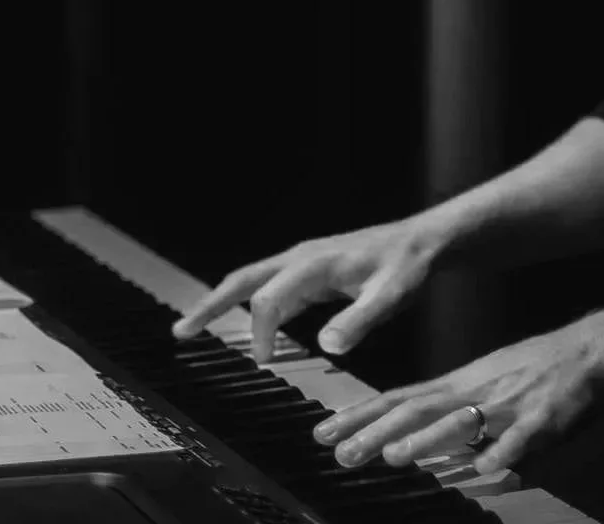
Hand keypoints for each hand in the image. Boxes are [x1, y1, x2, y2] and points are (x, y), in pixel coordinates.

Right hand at [171, 220, 443, 361]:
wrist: (422, 241)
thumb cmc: (406, 266)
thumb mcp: (390, 296)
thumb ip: (359, 321)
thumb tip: (326, 347)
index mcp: (314, 264)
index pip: (268, 300)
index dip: (261, 334)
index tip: (267, 363)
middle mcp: (303, 257)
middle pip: (245, 279)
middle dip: (211, 304)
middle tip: (181, 331)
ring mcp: (306, 260)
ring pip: (255, 280)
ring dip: (224, 301)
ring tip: (196, 326)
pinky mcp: (313, 268)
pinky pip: (273, 285)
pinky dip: (252, 302)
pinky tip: (251, 323)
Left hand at [311, 318, 603, 475]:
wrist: (590, 351)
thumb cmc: (536, 368)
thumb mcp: (485, 378)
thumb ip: (450, 407)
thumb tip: (408, 435)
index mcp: (461, 383)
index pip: (400, 399)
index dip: (360, 416)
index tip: (323, 431)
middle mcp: (476, 393)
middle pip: (419, 412)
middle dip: (377, 433)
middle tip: (339, 451)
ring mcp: (508, 408)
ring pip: (463, 425)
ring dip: (428, 442)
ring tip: (395, 456)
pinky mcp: (542, 423)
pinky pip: (519, 444)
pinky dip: (501, 457)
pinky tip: (486, 472)